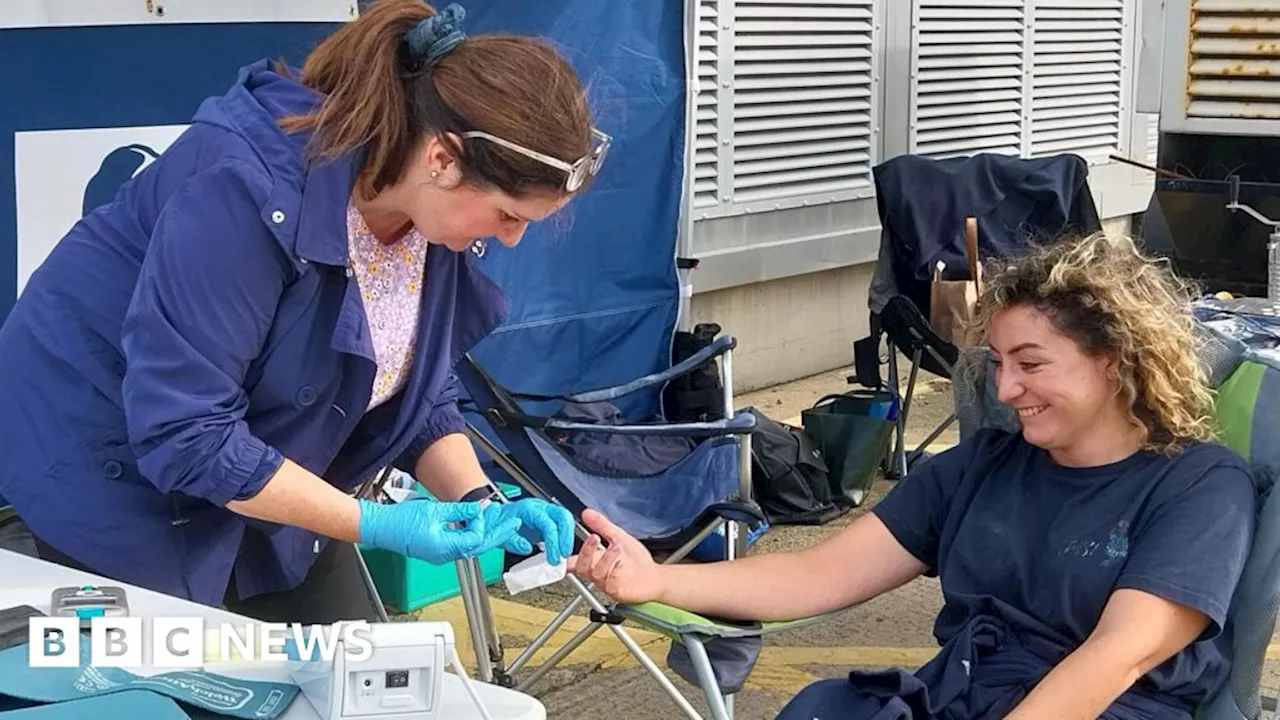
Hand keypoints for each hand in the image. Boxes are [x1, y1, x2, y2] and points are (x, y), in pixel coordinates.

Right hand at [358, 498, 522, 564]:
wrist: (380, 528)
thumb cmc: (400, 522)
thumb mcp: (435, 511)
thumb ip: (459, 511)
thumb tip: (477, 509)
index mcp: (445, 548)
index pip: (476, 539)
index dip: (483, 525)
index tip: (483, 511)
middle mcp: (445, 555)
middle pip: (478, 547)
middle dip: (497, 534)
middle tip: (513, 524)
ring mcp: (441, 554)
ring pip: (470, 547)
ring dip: (485, 534)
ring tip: (498, 523)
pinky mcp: (437, 550)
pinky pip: (460, 545)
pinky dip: (471, 535)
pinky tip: (476, 525)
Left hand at [481, 498, 575, 565]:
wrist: (495, 517)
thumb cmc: (498, 523)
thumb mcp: (500, 534)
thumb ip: (513, 541)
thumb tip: (527, 548)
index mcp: (528, 509)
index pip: (548, 524)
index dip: (554, 542)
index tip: (554, 557)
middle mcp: (540, 508)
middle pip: (563, 516)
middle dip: (567, 537)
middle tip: (564, 554)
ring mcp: (545, 512)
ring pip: (565, 520)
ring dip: (567, 538)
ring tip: (563, 554)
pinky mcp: (548, 519)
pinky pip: (561, 526)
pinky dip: (563, 538)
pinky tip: (559, 550)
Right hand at [567, 509, 664, 604]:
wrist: (654, 577)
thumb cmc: (635, 561)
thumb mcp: (618, 537)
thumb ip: (602, 526)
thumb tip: (587, 513)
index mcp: (595, 561)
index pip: (574, 560)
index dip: (564, 556)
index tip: (561, 546)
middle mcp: (597, 573)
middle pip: (581, 566)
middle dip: (586, 551)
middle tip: (593, 537)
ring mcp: (606, 583)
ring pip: (596, 573)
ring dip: (605, 557)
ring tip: (615, 546)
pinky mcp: (616, 590)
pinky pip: (608, 581)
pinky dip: (613, 567)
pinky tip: (621, 558)